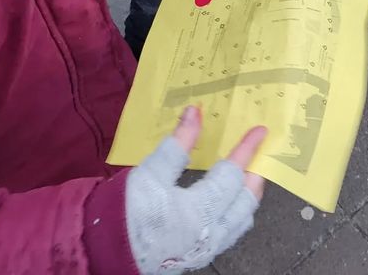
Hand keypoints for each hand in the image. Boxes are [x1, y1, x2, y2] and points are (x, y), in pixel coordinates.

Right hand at [125, 106, 266, 273]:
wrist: (108, 250)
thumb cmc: (127, 210)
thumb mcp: (151, 172)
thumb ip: (177, 144)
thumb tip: (195, 113)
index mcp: (199, 213)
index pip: (232, 175)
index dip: (246, 150)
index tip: (260, 131)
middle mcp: (210, 235)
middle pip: (245, 201)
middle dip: (255, 174)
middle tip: (259, 153)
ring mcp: (207, 249)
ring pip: (241, 220)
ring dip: (248, 194)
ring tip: (248, 174)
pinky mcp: (200, 254)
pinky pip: (231, 232)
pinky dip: (237, 211)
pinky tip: (229, 200)